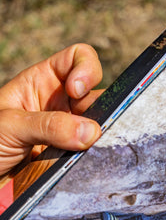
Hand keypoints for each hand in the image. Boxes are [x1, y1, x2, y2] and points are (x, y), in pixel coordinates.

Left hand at [0, 43, 102, 175]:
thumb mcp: (9, 126)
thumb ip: (49, 126)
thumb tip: (92, 132)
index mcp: (43, 82)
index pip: (77, 59)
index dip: (85, 68)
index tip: (76, 91)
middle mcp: (62, 103)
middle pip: (97, 95)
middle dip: (100, 110)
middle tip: (93, 131)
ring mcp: (71, 130)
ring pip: (101, 124)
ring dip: (101, 136)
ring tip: (90, 150)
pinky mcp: (76, 155)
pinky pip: (96, 150)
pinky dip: (98, 154)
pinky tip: (91, 161)